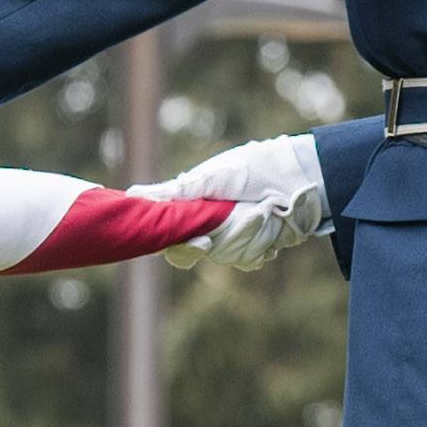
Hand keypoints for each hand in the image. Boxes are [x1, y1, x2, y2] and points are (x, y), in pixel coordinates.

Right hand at [147, 130, 329, 266]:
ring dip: (246, 235)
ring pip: (229, 256)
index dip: (185, 247)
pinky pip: (251, 257)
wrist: (293, 174)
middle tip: (240, 222)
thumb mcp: (208, 178)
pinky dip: (261, 242)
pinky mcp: (257, 244)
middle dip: (223, 239)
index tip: (203, 243)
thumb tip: (132, 194)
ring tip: (261, 211)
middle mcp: (212, 226)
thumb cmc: (248, 169)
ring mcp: (235, 236)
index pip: (176, 241)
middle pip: (204, 252)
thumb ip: (173, 193)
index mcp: (195, 210)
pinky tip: (270, 223)